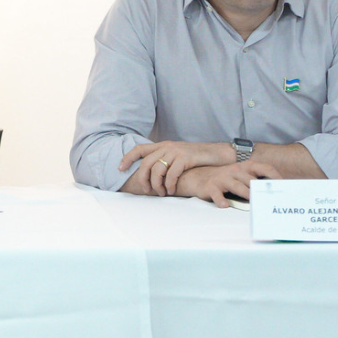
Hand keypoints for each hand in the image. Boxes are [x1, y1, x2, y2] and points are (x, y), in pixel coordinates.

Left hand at [121, 140, 235, 195]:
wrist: (217, 154)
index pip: (139, 149)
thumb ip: (165, 160)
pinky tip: (172, 190)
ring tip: (161, 193)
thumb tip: (151, 173)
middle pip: (146, 163)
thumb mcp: (177, 155)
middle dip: (143, 179)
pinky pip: (171, 174)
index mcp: (162, 145)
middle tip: (147, 191)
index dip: (127, 158)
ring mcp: (176, 151)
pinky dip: (169, 184)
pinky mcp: (185, 158)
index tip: (119, 168)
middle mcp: (167, 146)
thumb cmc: (196, 158)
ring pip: (157, 170)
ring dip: (157, 185)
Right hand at [176, 161, 282, 207]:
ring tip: (253, 201)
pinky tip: (225, 205)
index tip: (284, 186)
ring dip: (246, 194)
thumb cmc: (226, 179)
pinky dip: (221, 200)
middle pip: (251, 180)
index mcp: (245, 167)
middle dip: (261, 189)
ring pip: (237, 186)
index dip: (275, 176)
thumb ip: (255, 180)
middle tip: (271, 199)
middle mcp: (234, 171)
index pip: (264, 168)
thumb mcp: (241, 175)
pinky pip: (217, 194)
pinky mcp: (211, 187)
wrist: (198, 177)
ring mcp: (222, 178)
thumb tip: (276, 191)